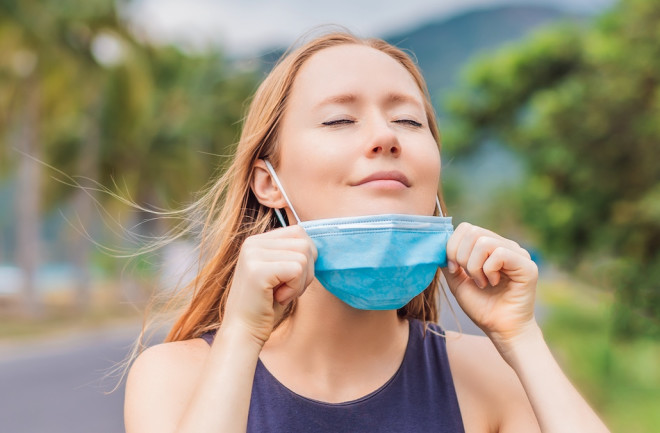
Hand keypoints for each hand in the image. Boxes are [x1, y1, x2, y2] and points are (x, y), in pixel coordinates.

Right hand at [222, 225, 316, 345]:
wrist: (243, 332)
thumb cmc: (266, 306)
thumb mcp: (281, 274)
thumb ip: (293, 254)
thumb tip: (316, 245)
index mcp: (257, 241)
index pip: (298, 232)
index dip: (305, 259)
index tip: (289, 279)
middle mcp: (252, 243)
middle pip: (304, 243)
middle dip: (306, 271)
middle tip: (286, 289)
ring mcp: (253, 254)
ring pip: (303, 257)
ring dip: (299, 282)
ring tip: (280, 294)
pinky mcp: (258, 269)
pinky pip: (297, 269)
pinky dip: (295, 289)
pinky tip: (278, 298)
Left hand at [441, 222, 538, 348]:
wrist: (500, 330)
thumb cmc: (482, 307)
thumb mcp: (457, 281)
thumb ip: (449, 262)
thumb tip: (439, 244)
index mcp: (489, 246)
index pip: (466, 228)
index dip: (452, 247)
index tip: (454, 270)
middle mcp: (505, 245)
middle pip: (472, 231)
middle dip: (461, 257)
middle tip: (470, 277)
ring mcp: (518, 254)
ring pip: (483, 241)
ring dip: (475, 266)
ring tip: (482, 283)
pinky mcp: (527, 265)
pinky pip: (499, 254)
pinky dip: (488, 271)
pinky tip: (493, 283)